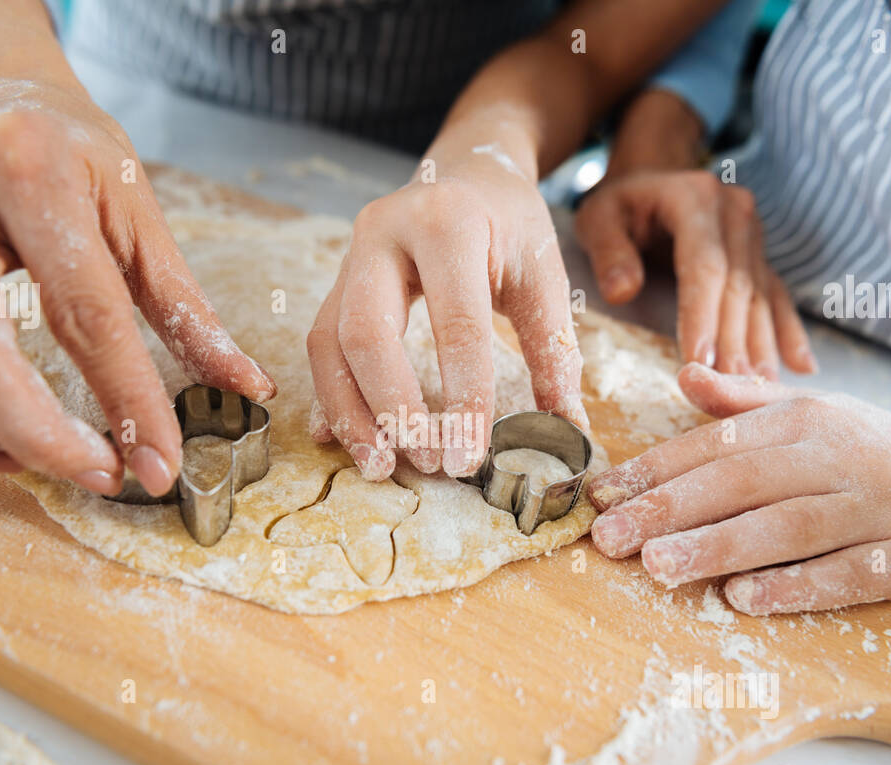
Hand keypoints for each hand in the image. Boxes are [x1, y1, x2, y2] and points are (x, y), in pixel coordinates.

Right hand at [0, 79, 273, 496]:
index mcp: (25, 166)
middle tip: (94, 474)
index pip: (82, 309)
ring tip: (20, 457)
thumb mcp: (140, 215)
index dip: (127, 400)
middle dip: (33, 436)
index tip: (158, 464)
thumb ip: (186, 309)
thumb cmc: (73, 159)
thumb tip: (246, 388)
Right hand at [306, 149, 586, 480]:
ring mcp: (349, 256)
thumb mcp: (542, 274)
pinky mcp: (335, 282)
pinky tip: (349, 441)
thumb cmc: (510, 224)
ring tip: (382, 468)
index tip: (471, 456)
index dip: (463, 395)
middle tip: (427, 463)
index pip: (455, 322)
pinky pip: (320, 346)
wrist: (467, 171)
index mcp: (447, 222)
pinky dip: (333, 398)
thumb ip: (555, 350)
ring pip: (329, 344)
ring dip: (352, 413)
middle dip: (393, 408)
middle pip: (367, 332)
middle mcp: (384, 233)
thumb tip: (570, 433)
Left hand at [574, 169, 815, 379]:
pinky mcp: (760, 255)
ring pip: (761, 296)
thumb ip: (608, 252)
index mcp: (697, 199)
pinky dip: (788, 333)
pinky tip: (802, 368)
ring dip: (762, 346)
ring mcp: (754, 235)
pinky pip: (778, 296)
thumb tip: (622, 292)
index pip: (705, 267)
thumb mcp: (598, 218)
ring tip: (761, 390)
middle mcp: (735, 214)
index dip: (703, 316)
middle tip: (730, 389)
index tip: (699, 362)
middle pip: (738, 287)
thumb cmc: (620, 205)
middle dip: (734, 341)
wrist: (651, 179)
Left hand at [585, 364, 890, 614]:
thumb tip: (682, 373)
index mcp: (803, 421)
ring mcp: (875, 507)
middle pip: (743, 483)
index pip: (717, 444)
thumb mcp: (808, 414)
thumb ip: (742, 404)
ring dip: (719, 547)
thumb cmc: (867, 449)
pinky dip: (792, 586)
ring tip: (657, 566)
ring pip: (787, 527)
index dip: (655, 470)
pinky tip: (741, 599)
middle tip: (608, 537)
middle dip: (670, 510)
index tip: (600, 495)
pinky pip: (843, 573)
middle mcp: (836, 457)